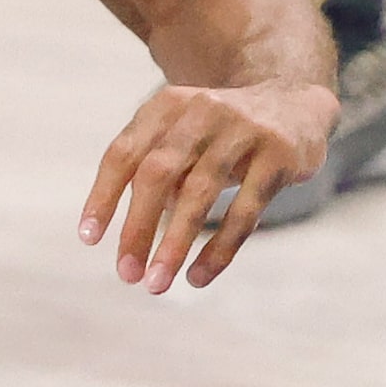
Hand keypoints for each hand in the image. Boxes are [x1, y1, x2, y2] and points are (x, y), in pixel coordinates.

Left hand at [78, 80, 338, 294]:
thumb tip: (130, 241)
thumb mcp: (184, 134)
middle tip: (125, 274)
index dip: (104, 196)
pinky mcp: (279, 155)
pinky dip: (218, 249)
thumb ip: (155, 174)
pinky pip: (244, 211)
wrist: (296, 101)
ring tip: (155, 285)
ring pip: (199, 193)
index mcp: (169, 105)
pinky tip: (198, 277)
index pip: (124, 153)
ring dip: (174, 244)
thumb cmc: (222, 133)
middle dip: (137, 227)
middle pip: (158, 172)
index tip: (89, 239)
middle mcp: (203, 110)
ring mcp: (244, 130)